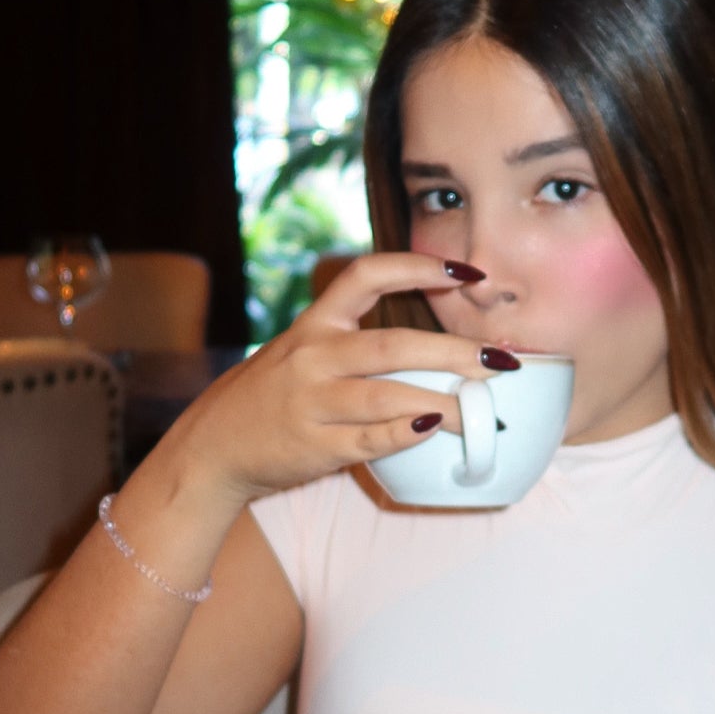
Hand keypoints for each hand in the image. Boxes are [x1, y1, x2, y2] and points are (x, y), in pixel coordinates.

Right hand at [167, 250, 519, 506]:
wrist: (214, 447)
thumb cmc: (274, 396)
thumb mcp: (304, 352)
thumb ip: (357, 342)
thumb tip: (441, 348)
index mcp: (315, 324)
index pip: (367, 275)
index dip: (419, 266)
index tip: (467, 271)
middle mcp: (312, 356)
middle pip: (394, 344)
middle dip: (454, 351)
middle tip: (500, 360)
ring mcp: (312, 402)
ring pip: (388, 395)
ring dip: (443, 403)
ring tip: (482, 409)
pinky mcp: (315, 445)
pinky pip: (370, 439)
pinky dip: (406, 434)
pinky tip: (435, 431)